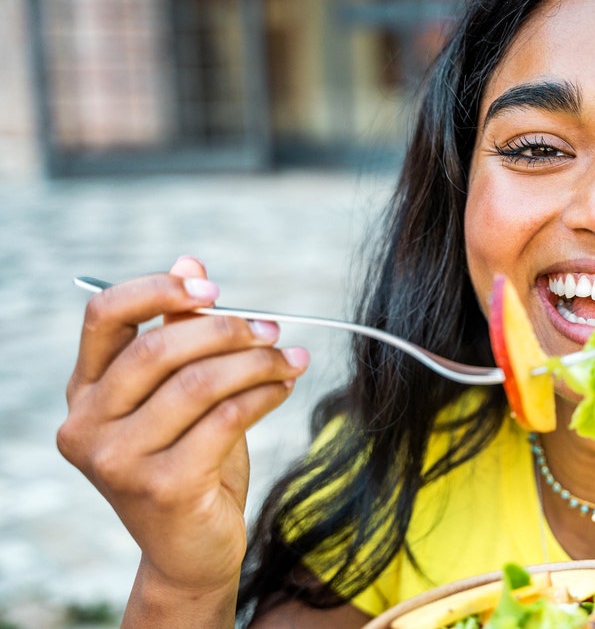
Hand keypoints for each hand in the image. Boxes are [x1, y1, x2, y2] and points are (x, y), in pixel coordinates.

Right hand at [58, 257, 308, 618]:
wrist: (190, 550)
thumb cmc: (189, 462)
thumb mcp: (181, 394)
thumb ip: (180, 332)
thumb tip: (191, 262)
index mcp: (84, 391)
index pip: (104, 317)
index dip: (158, 290)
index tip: (212, 288)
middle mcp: (86, 424)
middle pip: (158, 349)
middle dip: (226, 330)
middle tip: (272, 329)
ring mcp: (117, 460)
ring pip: (199, 383)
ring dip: (257, 363)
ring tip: (291, 359)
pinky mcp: (162, 486)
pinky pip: (225, 419)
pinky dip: (263, 395)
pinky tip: (284, 388)